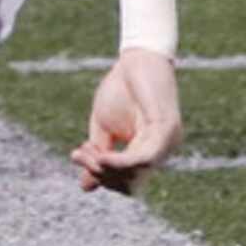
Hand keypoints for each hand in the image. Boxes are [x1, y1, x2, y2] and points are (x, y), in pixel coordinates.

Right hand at [72, 48, 182, 194]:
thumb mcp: (103, 129)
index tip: (77, 154)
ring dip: (105, 168)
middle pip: (129, 185)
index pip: (126, 184)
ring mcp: (167, 141)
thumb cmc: (122, 89)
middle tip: (79, 153)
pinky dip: (120, 163)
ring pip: (135, 176)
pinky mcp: (167, 128)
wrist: (137, 57)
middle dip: (100, 175)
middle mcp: (161, 151)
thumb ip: (99, 157)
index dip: (100, 178)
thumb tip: (86, 188)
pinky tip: (102, 157)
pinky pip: (144, 159)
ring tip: (86, 151)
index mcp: (149, 153)